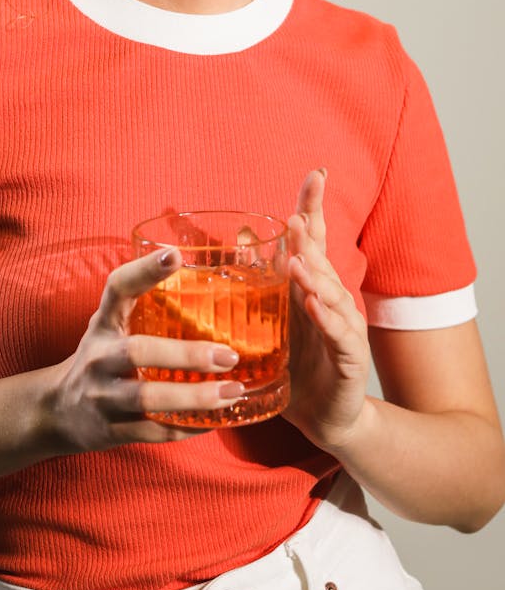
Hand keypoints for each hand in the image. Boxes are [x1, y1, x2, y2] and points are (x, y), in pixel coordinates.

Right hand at [47, 250, 243, 452]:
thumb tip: (213, 290)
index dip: (142, 270)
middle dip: (186, 354)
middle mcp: (98, 357)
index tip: (174, 255)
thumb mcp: (111, 327)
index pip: (116, 288)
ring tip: (233, 390)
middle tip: (229, 355)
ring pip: (147, 398)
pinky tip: (216, 420)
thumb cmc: (100, 358)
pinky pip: (153, 432)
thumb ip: (145, 309)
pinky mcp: (109, 430)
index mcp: (103, 324)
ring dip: (194, 397)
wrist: (56, 411)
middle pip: (138, 352)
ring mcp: (102, 396)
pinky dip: (186, 427)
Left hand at [283, 168, 370, 452]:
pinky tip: (314, 306)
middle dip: (310, 238)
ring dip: (316, 276)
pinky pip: (339, 335)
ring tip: (299, 261)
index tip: (316, 173)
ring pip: (332, 294)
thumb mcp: (274, 318)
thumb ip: (262, 279)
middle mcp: (331, 299)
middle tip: (295, 217)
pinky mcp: (350, 357)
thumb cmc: (297, 361)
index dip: (314, 206)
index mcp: (311, 285)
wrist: (325, 417)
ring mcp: (344, 326)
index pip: (315, 238)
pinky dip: (327, 319)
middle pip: (322, 260)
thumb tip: (239, 238)